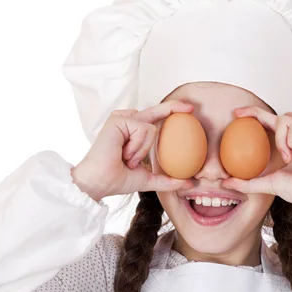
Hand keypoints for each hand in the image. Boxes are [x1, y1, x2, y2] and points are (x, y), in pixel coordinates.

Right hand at [71, 101, 194, 200]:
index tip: (189, 112)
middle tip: (191, 109)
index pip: (154, 120)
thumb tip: (190, 184)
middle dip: (174, 107)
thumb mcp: (148, 179)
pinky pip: (143, 129)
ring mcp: (122, 119)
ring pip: (151, 128)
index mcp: (133, 133)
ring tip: (127, 159)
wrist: (100, 182)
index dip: (171, 113)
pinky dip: (137, 146)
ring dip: (143, 150)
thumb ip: (168, 180)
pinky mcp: (118, 119)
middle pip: (155, 111)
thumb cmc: (117, 179)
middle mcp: (127, 123)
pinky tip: (123, 154)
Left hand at [221, 106, 291, 214]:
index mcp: (290, 143)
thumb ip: (247, 182)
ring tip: (288, 157)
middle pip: (277, 115)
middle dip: (256, 112)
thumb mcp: (267, 183)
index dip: (256, 115)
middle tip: (238, 114)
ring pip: (285, 119)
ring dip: (281, 139)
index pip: (272, 124)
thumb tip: (225, 183)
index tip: (237, 114)